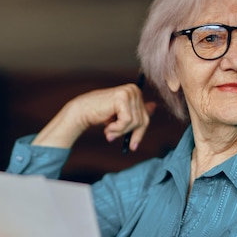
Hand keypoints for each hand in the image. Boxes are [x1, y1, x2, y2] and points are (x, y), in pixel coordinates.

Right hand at [32, 84, 155, 148]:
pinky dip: (117, 128)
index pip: (145, 117)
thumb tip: (154, 107)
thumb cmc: (100, 114)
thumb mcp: (121, 115)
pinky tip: (107, 127)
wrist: (82, 111)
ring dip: (120, 131)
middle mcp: (134, 90)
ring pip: (134, 123)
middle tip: (113, 137)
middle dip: (128, 133)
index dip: (139, 134)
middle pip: (142, 121)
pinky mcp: (122, 99)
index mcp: (135, 92)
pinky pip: (127, 121)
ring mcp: (129, 93)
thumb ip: (136, 112)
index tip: (133, 146)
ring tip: (108, 132)